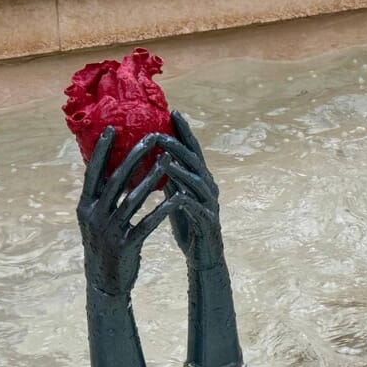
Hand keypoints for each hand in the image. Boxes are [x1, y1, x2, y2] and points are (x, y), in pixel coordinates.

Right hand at [78, 127, 181, 295]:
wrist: (104, 282)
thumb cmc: (104, 245)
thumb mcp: (96, 220)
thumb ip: (101, 197)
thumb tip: (111, 169)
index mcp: (85, 206)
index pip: (92, 173)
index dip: (101, 151)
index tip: (111, 129)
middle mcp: (94, 215)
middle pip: (116, 180)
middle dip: (134, 157)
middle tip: (150, 138)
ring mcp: (109, 231)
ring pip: (133, 199)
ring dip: (152, 178)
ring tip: (166, 161)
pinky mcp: (126, 244)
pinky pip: (146, 223)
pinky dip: (161, 211)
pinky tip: (175, 200)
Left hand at [158, 112, 223, 271]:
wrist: (204, 254)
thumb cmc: (189, 223)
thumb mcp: (177, 196)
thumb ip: (171, 177)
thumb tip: (156, 155)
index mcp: (200, 179)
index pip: (192, 150)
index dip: (184, 131)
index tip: (173, 112)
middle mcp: (208, 187)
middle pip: (195, 161)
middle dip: (179, 146)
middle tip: (161, 133)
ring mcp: (209, 204)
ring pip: (197, 183)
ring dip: (181, 170)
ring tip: (165, 160)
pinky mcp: (207, 223)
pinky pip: (197, 210)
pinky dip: (187, 202)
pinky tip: (176, 197)